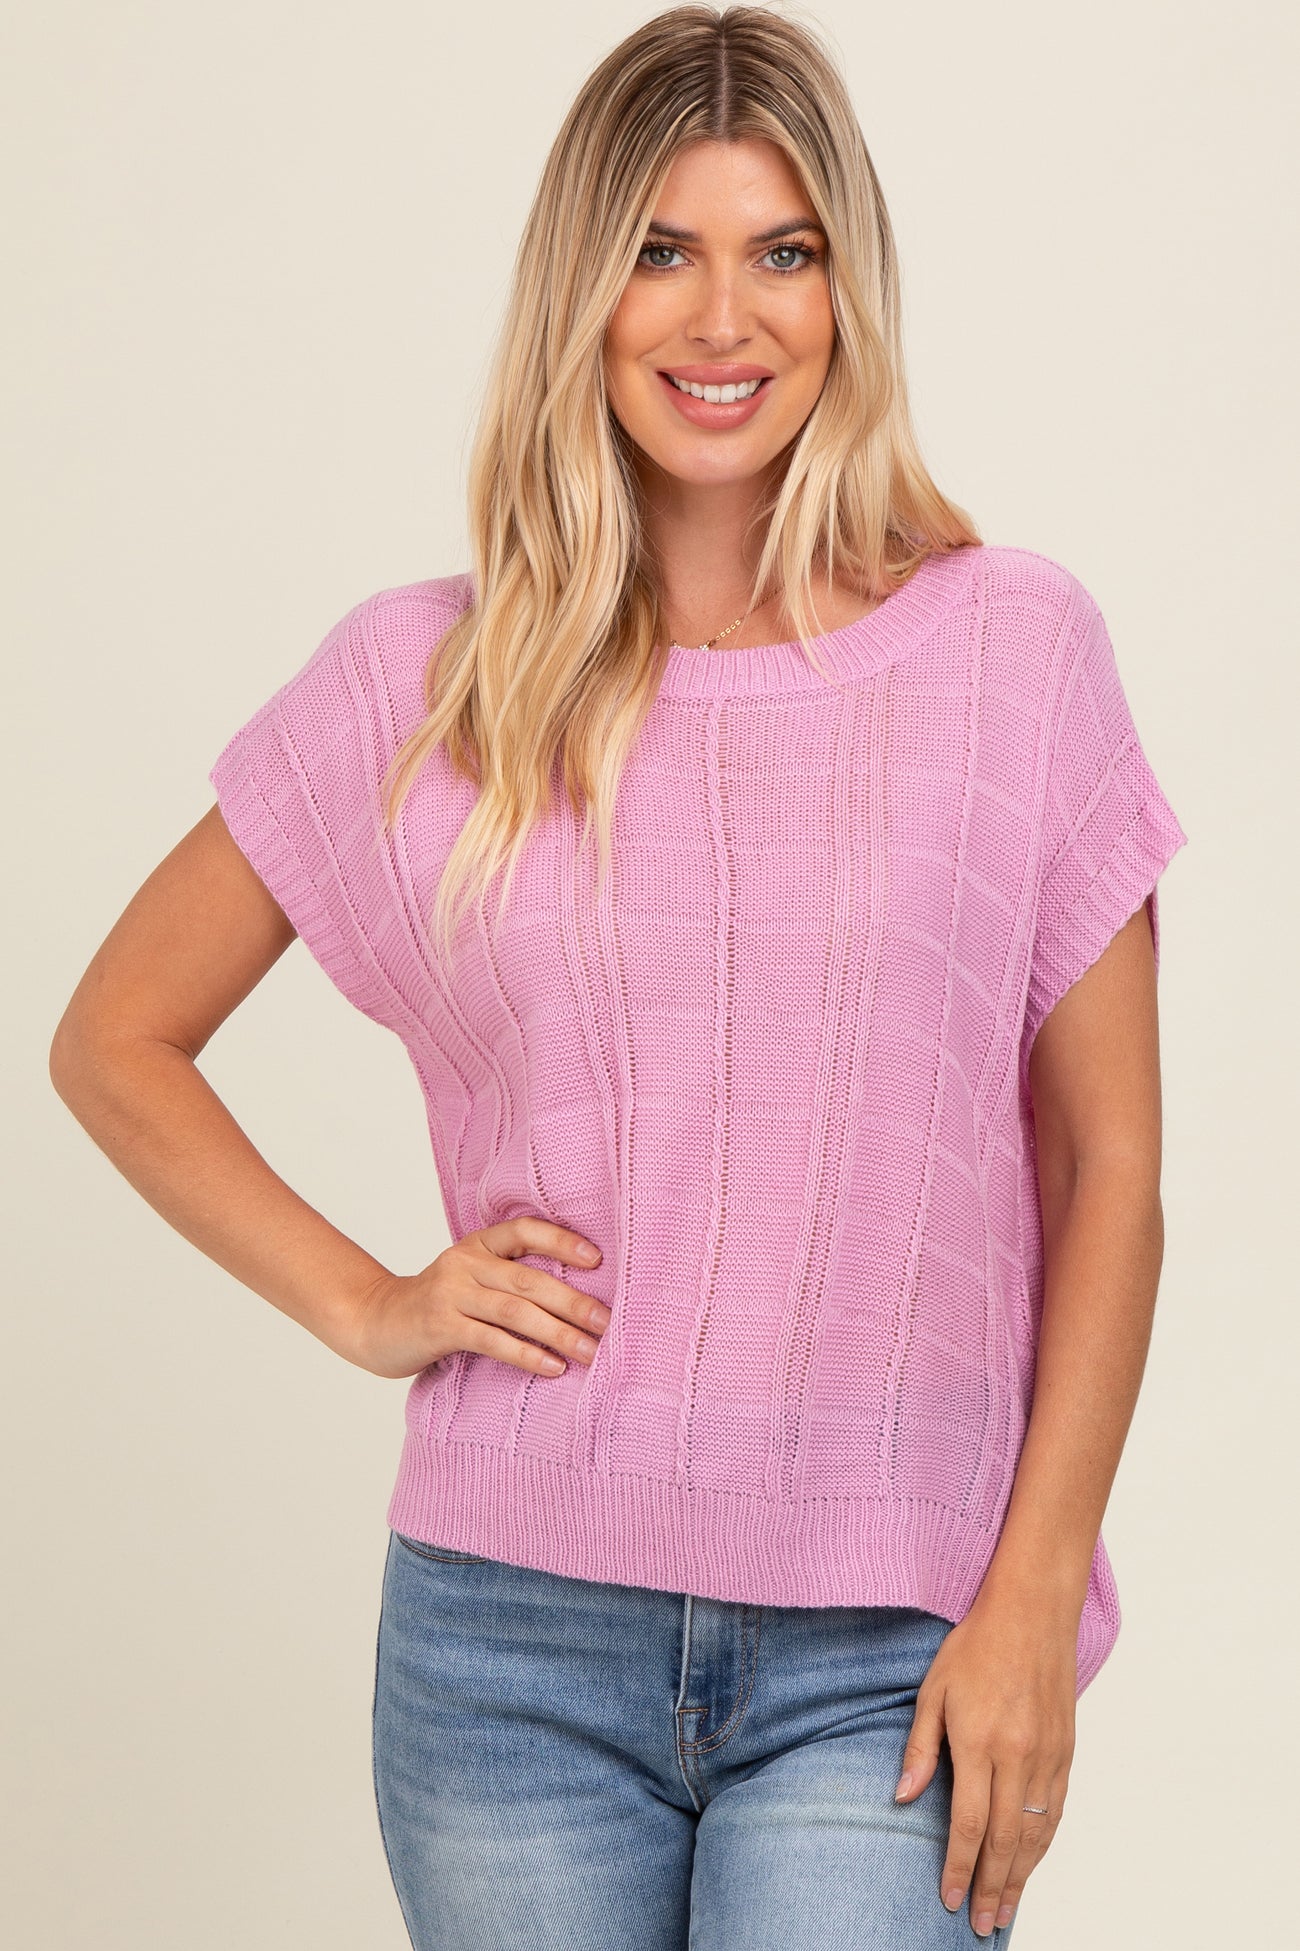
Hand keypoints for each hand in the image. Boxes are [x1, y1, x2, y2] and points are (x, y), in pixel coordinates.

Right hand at [344, 1216, 609, 1380]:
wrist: (373, 1322)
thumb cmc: (436, 1305)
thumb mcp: (469, 1278)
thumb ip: (508, 1278)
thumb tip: (576, 1298)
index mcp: (477, 1245)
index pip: (524, 1230)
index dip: (561, 1241)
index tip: (598, 1258)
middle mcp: (464, 1263)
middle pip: (528, 1279)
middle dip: (573, 1301)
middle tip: (608, 1322)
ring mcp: (451, 1294)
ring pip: (515, 1311)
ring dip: (559, 1333)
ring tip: (591, 1351)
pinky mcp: (440, 1327)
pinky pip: (492, 1341)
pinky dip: (527, 1354)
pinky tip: (553, 1367)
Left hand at [893, 1588, 1078, 1936]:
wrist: (1032, 1612)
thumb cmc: (976, 1645)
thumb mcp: (933, 1690)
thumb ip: (920, 1748)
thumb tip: (904, 1797)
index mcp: (981, 1742)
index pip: (970, 1824)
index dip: (960, 1867)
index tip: (950, 1899)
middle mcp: (1020, 1756)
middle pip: (1006, 1841)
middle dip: (993, 1888)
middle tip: (982, 1924)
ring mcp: (1048, 1757)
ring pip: (1036, 1834)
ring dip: (1021, 1877)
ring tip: (1007, 1909)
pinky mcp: (1067, 1752)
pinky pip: (1056, 1812)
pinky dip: (1044, 1846)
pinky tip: (1032, 1864)